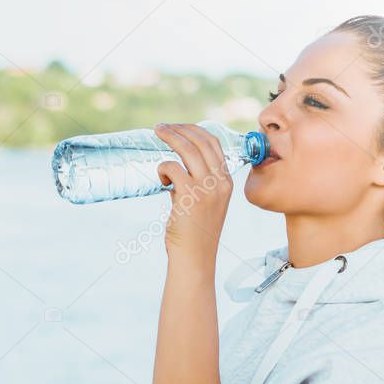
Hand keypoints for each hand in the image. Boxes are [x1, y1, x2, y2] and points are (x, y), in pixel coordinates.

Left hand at [154, 122, 232, 261]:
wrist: (195, 257)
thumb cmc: (195, 233)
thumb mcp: (204, 203)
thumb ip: (195, 183)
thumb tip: (175, 165)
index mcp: (226, 182)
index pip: (214, 145)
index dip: (195, 131)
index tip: (178, 128)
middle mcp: (220, 182)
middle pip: (201, 142)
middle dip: (180, 129)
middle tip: (162, 126)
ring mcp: (207, 188)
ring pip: (188, 149)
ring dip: (170, 137)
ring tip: (157, 132)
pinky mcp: (190, 195)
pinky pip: (173, 167)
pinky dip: (163, 168)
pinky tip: (161, 178)